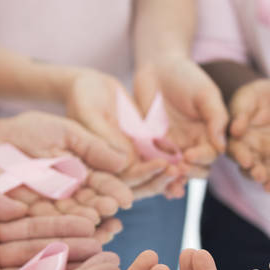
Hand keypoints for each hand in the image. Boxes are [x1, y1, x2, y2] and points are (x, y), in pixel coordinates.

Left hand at [0, 108, 135, 222]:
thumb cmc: (30, 131)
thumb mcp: (65, 131)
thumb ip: (92, 146)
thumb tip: (123, 160)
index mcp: (84, 174)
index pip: (103, 184)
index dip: (114, 191)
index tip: (125, 198)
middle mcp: (71, 194)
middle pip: (90, 204)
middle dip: (101, 207)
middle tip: (110, 208)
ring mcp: (51, 206)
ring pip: (70, 216)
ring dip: (82, 219)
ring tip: (92, 219)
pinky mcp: (27, 215)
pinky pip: (42, 221)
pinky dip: (54, 225)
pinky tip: (62, 226)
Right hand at [66, 69, 177, 198]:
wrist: (89, 84)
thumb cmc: (82, 97)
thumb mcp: (90, 114)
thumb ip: (105, 139)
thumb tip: (125, 163)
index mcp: (93, 170)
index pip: (117, 181)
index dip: (140, 176)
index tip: (160, 168)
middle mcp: (111, 171)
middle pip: (136, 184)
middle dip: (157, 181)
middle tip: (176, 172)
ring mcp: (126, 161)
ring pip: (148, 175)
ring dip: (167, 176)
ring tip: (185, 169)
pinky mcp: (139, 150)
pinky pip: (155, 159)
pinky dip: (170, 161)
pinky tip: (188, 159)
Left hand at [134, 56, 227, 197]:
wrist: (157, 67)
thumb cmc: (187, 76)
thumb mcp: (206, 94)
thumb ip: (216, 118)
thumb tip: (222, 146)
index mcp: (208, 135)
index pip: (209, 156)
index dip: (201, 159)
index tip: (189, 155)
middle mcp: (191, 145)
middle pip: (194, 169)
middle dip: (187, 172)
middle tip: (178, 168)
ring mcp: (170, 148)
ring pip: (173, 172)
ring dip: (170, 178)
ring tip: (165, 178)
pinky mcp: (149, 146)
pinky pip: (152, 164)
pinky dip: (151, 172)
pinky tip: (148, 175)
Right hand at [227, 79, 269, 192]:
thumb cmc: (255, 96)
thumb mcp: (247, 99)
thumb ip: (241, 113)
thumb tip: (235, 130)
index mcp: (239, 142)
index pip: (237, 150)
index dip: (241, 156)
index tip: (246, 160)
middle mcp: (255, 155)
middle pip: (254, 168)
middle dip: (259, 173)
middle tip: (262, 177)